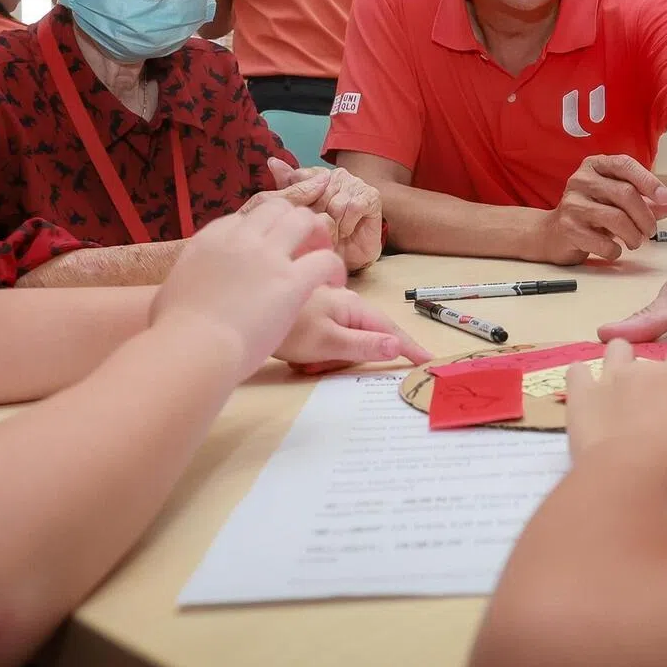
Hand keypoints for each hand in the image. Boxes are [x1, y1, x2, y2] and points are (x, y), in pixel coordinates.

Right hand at [150, 199, 346, 381]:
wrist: (192, 348)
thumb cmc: (174, 331)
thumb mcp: (171, 290)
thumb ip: (187, 280)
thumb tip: (180, 290)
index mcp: (212, 238)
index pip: (247, 218)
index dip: (264, 230)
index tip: (271, 248)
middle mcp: (242, 239)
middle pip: (279, 210)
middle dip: (294, 224)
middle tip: (304, 247)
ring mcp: (268, 256)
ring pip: (306, 221)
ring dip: (318, 237)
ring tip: (322, 259)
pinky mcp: (291, 280)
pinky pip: (325, 259)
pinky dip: (334, 269)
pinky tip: (334, 286)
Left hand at [264, 158, 382, 272]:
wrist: (350, 256)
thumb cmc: (322, 237)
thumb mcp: (297, 215)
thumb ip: (286, 191)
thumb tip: (273, 162)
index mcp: (316, 176)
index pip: (299, 179)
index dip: (298, 205)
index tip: (299, 221)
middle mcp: (336, 175)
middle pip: (317, 194)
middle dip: (315, 219)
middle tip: (316, 233)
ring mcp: (354, 183)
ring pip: (335, 203)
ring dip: (332, 226)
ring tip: (331, 236)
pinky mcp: (371, 196)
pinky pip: (352, 207)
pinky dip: (347, 225)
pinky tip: (346, 232)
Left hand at [275, 285, 431, 373]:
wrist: (239, 319)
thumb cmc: (287, 329)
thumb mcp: (328, 342)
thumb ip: (364, 344)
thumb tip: (397, 345)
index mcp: (352, 306)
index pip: (390, 329)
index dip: (409, 345)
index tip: (428, 360)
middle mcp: (343, 301)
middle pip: (364, 338)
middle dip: (346, 358)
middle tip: (319, 366)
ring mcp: (327, 305)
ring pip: (344, 340)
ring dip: (327, 357)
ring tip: (303, 361)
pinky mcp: (311, 312)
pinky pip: (326, 337)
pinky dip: (315, 351)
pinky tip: (296, 353)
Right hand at [535, 155, 666, 264]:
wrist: (552, 233)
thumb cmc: (589, 212)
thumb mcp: (615, 201)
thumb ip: (642, 200)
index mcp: (595, 165)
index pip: (625, 164)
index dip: (649, 181)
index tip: (665, 198)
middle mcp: (581, 180)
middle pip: (624, 193)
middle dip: (645, 216)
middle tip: (651, 231)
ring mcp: (572, 203)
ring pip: (616, 218)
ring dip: (634, 235)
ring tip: (635, 242)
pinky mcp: (568, 227)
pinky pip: (603, 242)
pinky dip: (615, 250)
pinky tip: (614, 249)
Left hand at [566, 341, 666, 510]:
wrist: (632, 479)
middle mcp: (643, 369)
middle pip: (647, 355)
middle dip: (649, 371)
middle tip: (652, 404)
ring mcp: (608, 378)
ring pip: (613, 351)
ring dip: (617, 362)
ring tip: (619, 388)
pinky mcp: (581, 395)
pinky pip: (577, 371)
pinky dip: (581, 377)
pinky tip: (586, 392)